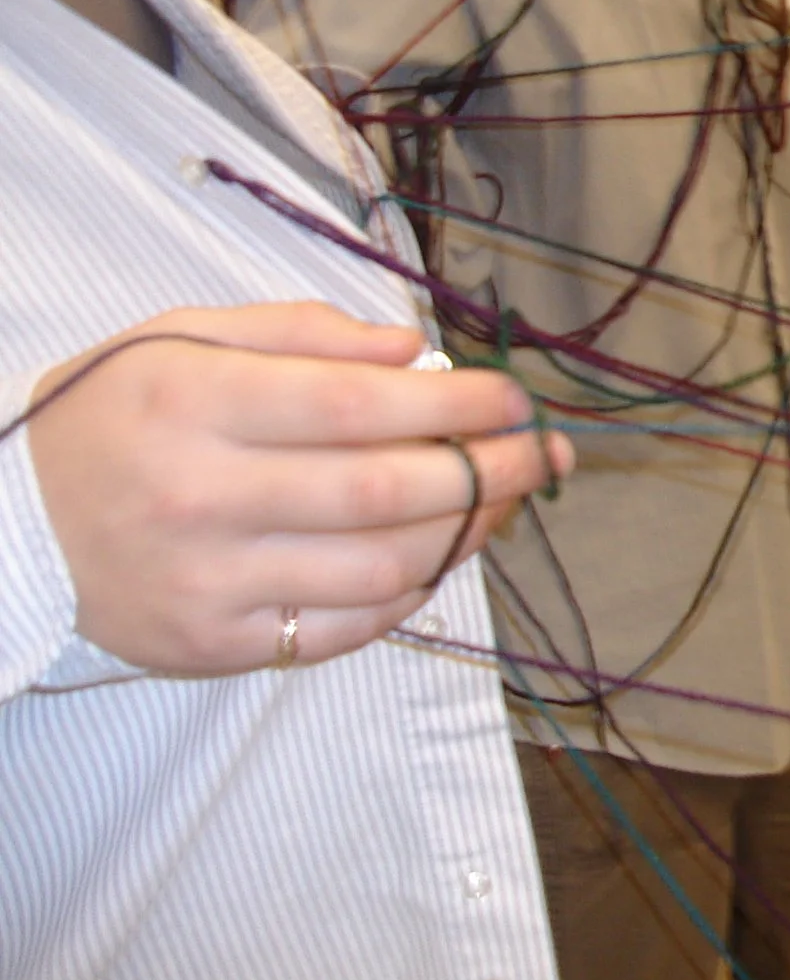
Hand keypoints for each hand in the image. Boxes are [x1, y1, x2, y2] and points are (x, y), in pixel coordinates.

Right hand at [26, 303, 573, 676]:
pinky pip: (343, 628)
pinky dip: (409, 593)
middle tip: (546, 452)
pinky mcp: (210, 647)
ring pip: (381, 567)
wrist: (4, 527)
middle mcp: (199, 496)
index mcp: (192, 402)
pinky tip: (437, 555)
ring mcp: (206, 581)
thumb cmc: (112, 418)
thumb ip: (296, 333)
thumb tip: (410, 349)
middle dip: (491, 470)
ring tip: (505, 499)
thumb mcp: (180, 340)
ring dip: (467, 533)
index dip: (458, 404)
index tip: (514, 397)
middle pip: (387, 491)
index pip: (361, 404)